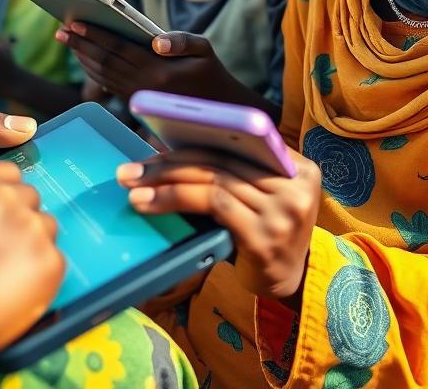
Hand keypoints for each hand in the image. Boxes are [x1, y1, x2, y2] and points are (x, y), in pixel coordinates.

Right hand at [0, 161, 63, 388]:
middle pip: (29, 196)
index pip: (6, 173)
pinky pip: (53, 260)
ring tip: (3, 277)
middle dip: (17, 221)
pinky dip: (39, 277)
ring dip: (30, 246)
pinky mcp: (46, 259)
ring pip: (45, 226)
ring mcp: (26, 225)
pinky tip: (11, 295)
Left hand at [59, 23, 273, 115]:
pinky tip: (83, 59)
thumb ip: (182, 40)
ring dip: (82, 58)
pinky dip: (92, 71)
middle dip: (80, 45)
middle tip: (60, 30)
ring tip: (67, 41)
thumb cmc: (212, 73)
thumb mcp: (205, 49)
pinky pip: (108, 85)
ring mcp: (138, 97)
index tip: (75, 23)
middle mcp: (145, 86)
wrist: (220, 111)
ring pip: (103, 75)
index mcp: (160, 71)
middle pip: (105, 61)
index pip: (119, 48)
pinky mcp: (137, 103)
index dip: (95, 35)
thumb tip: (156, 42)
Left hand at [116, 148, 320, 308]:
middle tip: (130, 171)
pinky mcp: (265, 237)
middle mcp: (296, 185)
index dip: (189, 142)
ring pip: (212, 180)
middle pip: (220, 161)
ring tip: (133, 189)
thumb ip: (235, 169)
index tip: (152, 146)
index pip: (235, 144)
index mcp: (297, 166)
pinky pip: (213, 204)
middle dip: (169, 164)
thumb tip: (169, 148)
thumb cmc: (262, 231)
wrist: (286, 284)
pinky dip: (176, 199)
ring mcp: (283, 212)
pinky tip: (149, 204)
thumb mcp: (259, 194)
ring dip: (165, 183)